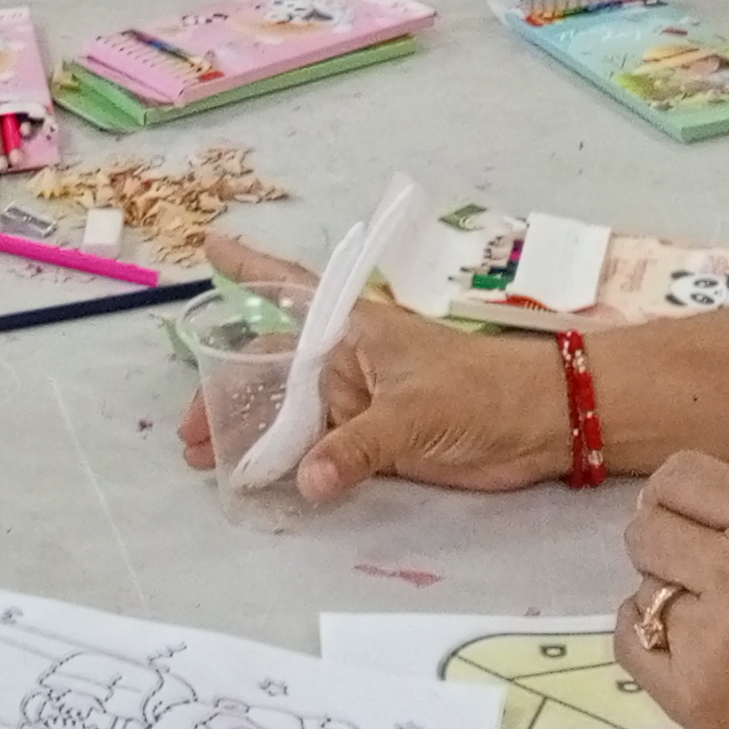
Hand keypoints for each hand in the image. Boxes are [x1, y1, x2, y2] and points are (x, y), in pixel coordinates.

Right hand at [172, 237, 573, 498]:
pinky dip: (286, 464)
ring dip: (249, 434)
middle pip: (272, 369)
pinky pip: (316, 450)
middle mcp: (346, 361)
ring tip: (207, 460)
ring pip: (288, 414)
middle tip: (189, 432)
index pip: (289, 291)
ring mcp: (358, 402)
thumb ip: (355, 447)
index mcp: (353, 330)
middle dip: (226, 393)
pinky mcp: (374, 442)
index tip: (210, 247)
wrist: (538, 424)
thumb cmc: (477, 391)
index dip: (250, 270)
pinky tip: (258, 480)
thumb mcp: (412, 412)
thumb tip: (303, 482)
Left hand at [618, 453, 728, 728]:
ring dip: (667, 595)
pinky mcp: (692, 696)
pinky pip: (629, 640)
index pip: (678, 476)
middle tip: (696, 571)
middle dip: (664, 542)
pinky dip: (647, 638)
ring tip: (713, 618)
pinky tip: (686, 646)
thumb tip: (696, 485)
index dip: (673, 493)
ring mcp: (711, 639)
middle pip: (646, 528)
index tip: (682, 515)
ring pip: (643, 586)